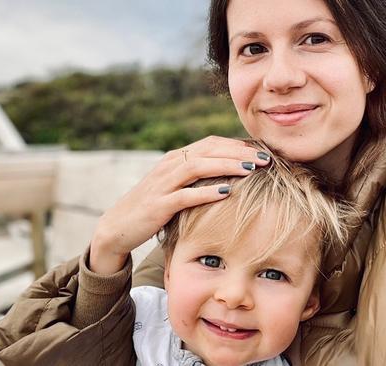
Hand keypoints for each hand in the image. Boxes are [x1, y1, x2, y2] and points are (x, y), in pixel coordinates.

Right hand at [89, 136, 270, 273]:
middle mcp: (170, 165)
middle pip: (209, 150)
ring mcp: (163, 184)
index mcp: (177, 158)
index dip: (239, 145)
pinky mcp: (159, 205)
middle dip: (239, 152)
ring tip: (251, 169)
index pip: (212, 143)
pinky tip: (227, 191)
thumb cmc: (155, 207)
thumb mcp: (177, 186)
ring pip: (198, 167)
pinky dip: (207, 192)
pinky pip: (185, 195)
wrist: (118, 226)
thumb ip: (200, 177)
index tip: (264, 152)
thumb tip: (234, 173)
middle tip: (267, 158)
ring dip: (227, 166)